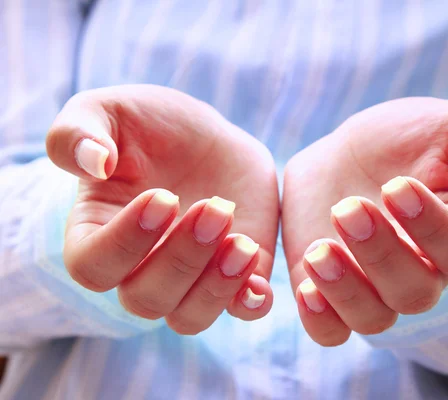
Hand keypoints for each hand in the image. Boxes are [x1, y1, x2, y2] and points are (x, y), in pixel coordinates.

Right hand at [46, 85, 278, 333]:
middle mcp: (139, 268)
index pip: (93, 267)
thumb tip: (92, 164)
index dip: (124, 242)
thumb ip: (79, 132)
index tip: (163, 197)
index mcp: (98, 233)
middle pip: (145, 299)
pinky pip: (240, 309)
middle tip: (215, 208)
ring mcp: (189, 277)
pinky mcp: (234, 274)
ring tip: (243, 243)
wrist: (206, 135)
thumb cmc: (149, 124)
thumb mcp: (108, 109)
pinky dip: (251, 301)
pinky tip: (258, 267)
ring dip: (216, 287)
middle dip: (182, 258)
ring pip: (189, 317)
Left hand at [282, 98, 447, 345]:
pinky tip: (306, 287)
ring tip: (318, 251)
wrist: (350, 153)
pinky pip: (332, 331)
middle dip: (380, 254)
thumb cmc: (409, 139)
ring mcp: (374, 287)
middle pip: (414, 293)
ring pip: (374, 318)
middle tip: (348, 207)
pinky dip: (320, 319)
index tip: (395, 187)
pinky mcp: (332, 291)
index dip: (431, 227)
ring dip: (345, 290)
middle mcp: (421, 272)